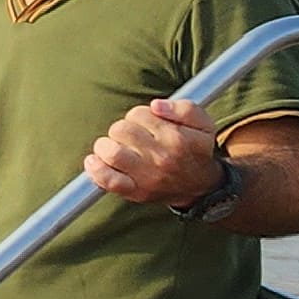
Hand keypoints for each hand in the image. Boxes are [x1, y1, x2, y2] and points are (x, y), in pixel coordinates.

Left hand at [83, 97, 226, 208]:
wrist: (200, 186)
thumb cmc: (196, 149)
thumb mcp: (203, 123)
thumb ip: (184, 108)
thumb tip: (156, 106)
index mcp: (176, 138)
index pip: (138, 114)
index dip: (137, 116)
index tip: (145, 124)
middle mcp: (161, 157)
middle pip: (120, 130)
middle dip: (121, 129)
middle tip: (129, 137)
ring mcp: (147, 177)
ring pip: (111, 152)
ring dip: (105, 146)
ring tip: (113, 147)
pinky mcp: (136, 192)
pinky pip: (108, 180)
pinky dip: (95, 169)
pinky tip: (94, 160)